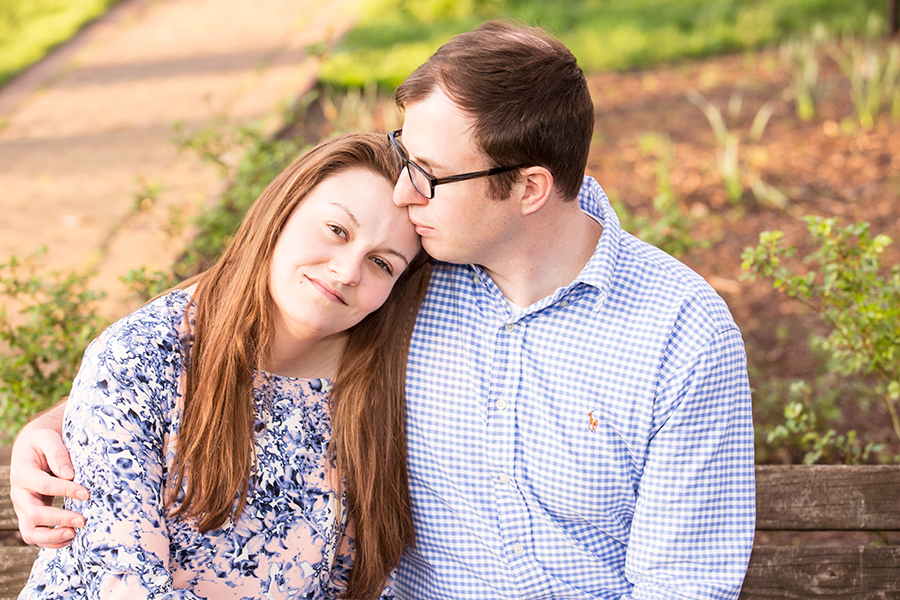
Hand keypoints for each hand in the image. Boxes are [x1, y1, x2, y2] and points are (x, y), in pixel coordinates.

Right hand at [9, 419, 88, 547]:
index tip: (86, 494)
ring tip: (74, 534)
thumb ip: (57, 453)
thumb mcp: (47, 438)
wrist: (30, 449)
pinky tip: (70, 538)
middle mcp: (20, 494)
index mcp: (23, 473)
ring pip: (30, 532)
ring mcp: (23, 508)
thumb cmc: (41, 443)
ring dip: (52, 537)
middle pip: (34, 514)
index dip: (66, 490)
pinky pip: (36, 535)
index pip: (44, 485)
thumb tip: (69, 475)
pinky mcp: (30, 516)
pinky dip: (51, 541)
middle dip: (59, 519)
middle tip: (83, 521)